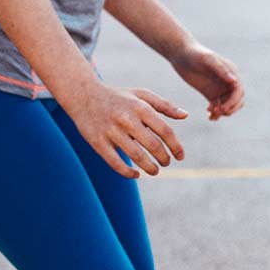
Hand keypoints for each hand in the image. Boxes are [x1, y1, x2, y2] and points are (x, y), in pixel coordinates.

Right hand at [60, 82, 187, 177]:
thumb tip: (186, 115)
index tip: (180, 156)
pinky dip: (128, 173)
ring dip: (149, 167)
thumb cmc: (118, 96)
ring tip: (155, 170)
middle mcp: (126, 118)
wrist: (83, 94)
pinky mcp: (97, 142)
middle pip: (153, 145)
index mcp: (140, 107)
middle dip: (164, 158)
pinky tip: (136, 174)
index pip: (165, 131)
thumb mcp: (141, 95)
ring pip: (136, 156)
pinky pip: (115, 163)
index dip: (176, 146)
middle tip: (166, 163)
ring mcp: (111, 131)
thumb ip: (164, 105)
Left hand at [170, 41, 243, 120]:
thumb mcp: (207, 59)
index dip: (233, 102)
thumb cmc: (194, 54)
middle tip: (217, 112)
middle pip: (238, 100)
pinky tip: (209, 116)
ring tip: (212, 113)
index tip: (222, 108)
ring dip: (224, 112)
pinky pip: (218, 107)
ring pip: (229, 106)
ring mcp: (220, 88)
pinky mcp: (211, 94)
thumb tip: (234, 81)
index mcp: (232, 72)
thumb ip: (221, 69)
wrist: (180, 54)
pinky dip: (216, 114)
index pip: (239, 91)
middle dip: (230, 108)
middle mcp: (228, 81)